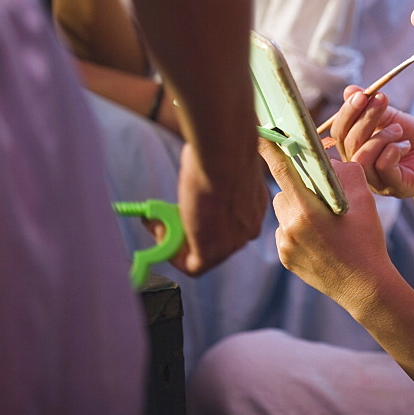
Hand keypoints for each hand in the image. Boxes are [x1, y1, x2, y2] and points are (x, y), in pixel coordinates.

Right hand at [143, 141, 266, 274]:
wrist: (225, 156)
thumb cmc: (224, 149)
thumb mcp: (225, 165)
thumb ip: (217, 176)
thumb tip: (202, 165)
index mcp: (254, 207)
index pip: (230, 224)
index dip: (206, 219)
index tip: (186, 206)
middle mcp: (248, 228)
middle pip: (216, 241)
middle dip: (189, 232)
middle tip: (165, 217)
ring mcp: (232, 243)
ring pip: (202, 254)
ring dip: (176, 241)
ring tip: (159, 220)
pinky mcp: (212, 253)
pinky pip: (191, 265)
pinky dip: (171, 252)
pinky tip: (159, 229)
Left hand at [258, 138, 397, 311]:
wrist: (366, 287)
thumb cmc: (368, 241)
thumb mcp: (365, 201)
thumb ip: (345, 172)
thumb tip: (327, 160)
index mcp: (307, 210)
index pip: (281, 170)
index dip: (270, 148)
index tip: (259, 132)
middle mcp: (289, 226)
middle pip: (283, 190)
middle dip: (298, 186)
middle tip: (320, 193)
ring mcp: (285, 244)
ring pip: (283, 210)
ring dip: (297, 207)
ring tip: (323, 220)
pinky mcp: (285, 258)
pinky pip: (284, 231)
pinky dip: (297, 228)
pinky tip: (320, 239)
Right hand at [330, 86, 413, 197]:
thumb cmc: (413, 139)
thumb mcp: (392, 118)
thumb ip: (370, 107)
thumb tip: (349, 90)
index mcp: (355, 150)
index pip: (338, 132)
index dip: (347, 112)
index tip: (363, 94)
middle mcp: (360, 168)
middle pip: (348, 143)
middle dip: (365, 117)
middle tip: (382, 100)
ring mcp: (376, 181)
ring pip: (362, 157)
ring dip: (380, 136)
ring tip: (399, 129)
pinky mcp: (395, 187)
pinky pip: (383, 167)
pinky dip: (393, 150)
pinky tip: (405, 145)